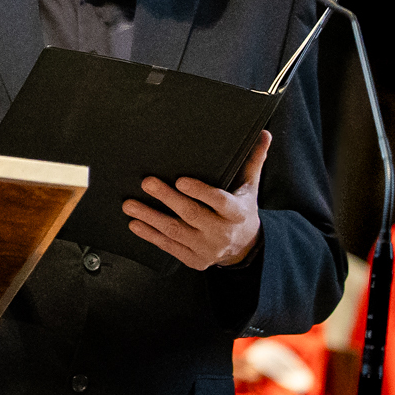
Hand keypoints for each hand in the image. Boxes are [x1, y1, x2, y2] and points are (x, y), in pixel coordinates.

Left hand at [122, 130, 269, 271]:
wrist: (244, 247)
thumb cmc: (242, 210)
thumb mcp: (250, 187)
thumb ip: (253, 160)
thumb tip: (264, 134)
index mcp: (237, 212)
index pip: (219, 201)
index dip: (200, 191)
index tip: (181, 181)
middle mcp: (222, 232)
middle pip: (191, 214)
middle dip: (167, 198)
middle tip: (147, 182)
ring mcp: (207, 248)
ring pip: (175, 232)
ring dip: (150, 217)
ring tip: (130, 204)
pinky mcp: (195, 260)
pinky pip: (170, 247)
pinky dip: (151, 236)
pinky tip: (136, 224)